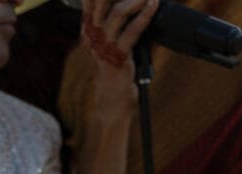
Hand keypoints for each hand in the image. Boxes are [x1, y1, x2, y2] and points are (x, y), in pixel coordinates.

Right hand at [81, 0, 157, 114]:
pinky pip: (133, 30)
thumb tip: (135, 1)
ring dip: (135, 0)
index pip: (91, 0)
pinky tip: (153, 5)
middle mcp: (92, 34)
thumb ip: (113, 19)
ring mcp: (103, 45)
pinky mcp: (118, 56)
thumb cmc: (114, 65)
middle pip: (101, 1)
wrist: (112, 96)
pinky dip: (145, 16)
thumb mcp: (110, 39)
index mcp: (88, 28)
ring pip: (117, 13)